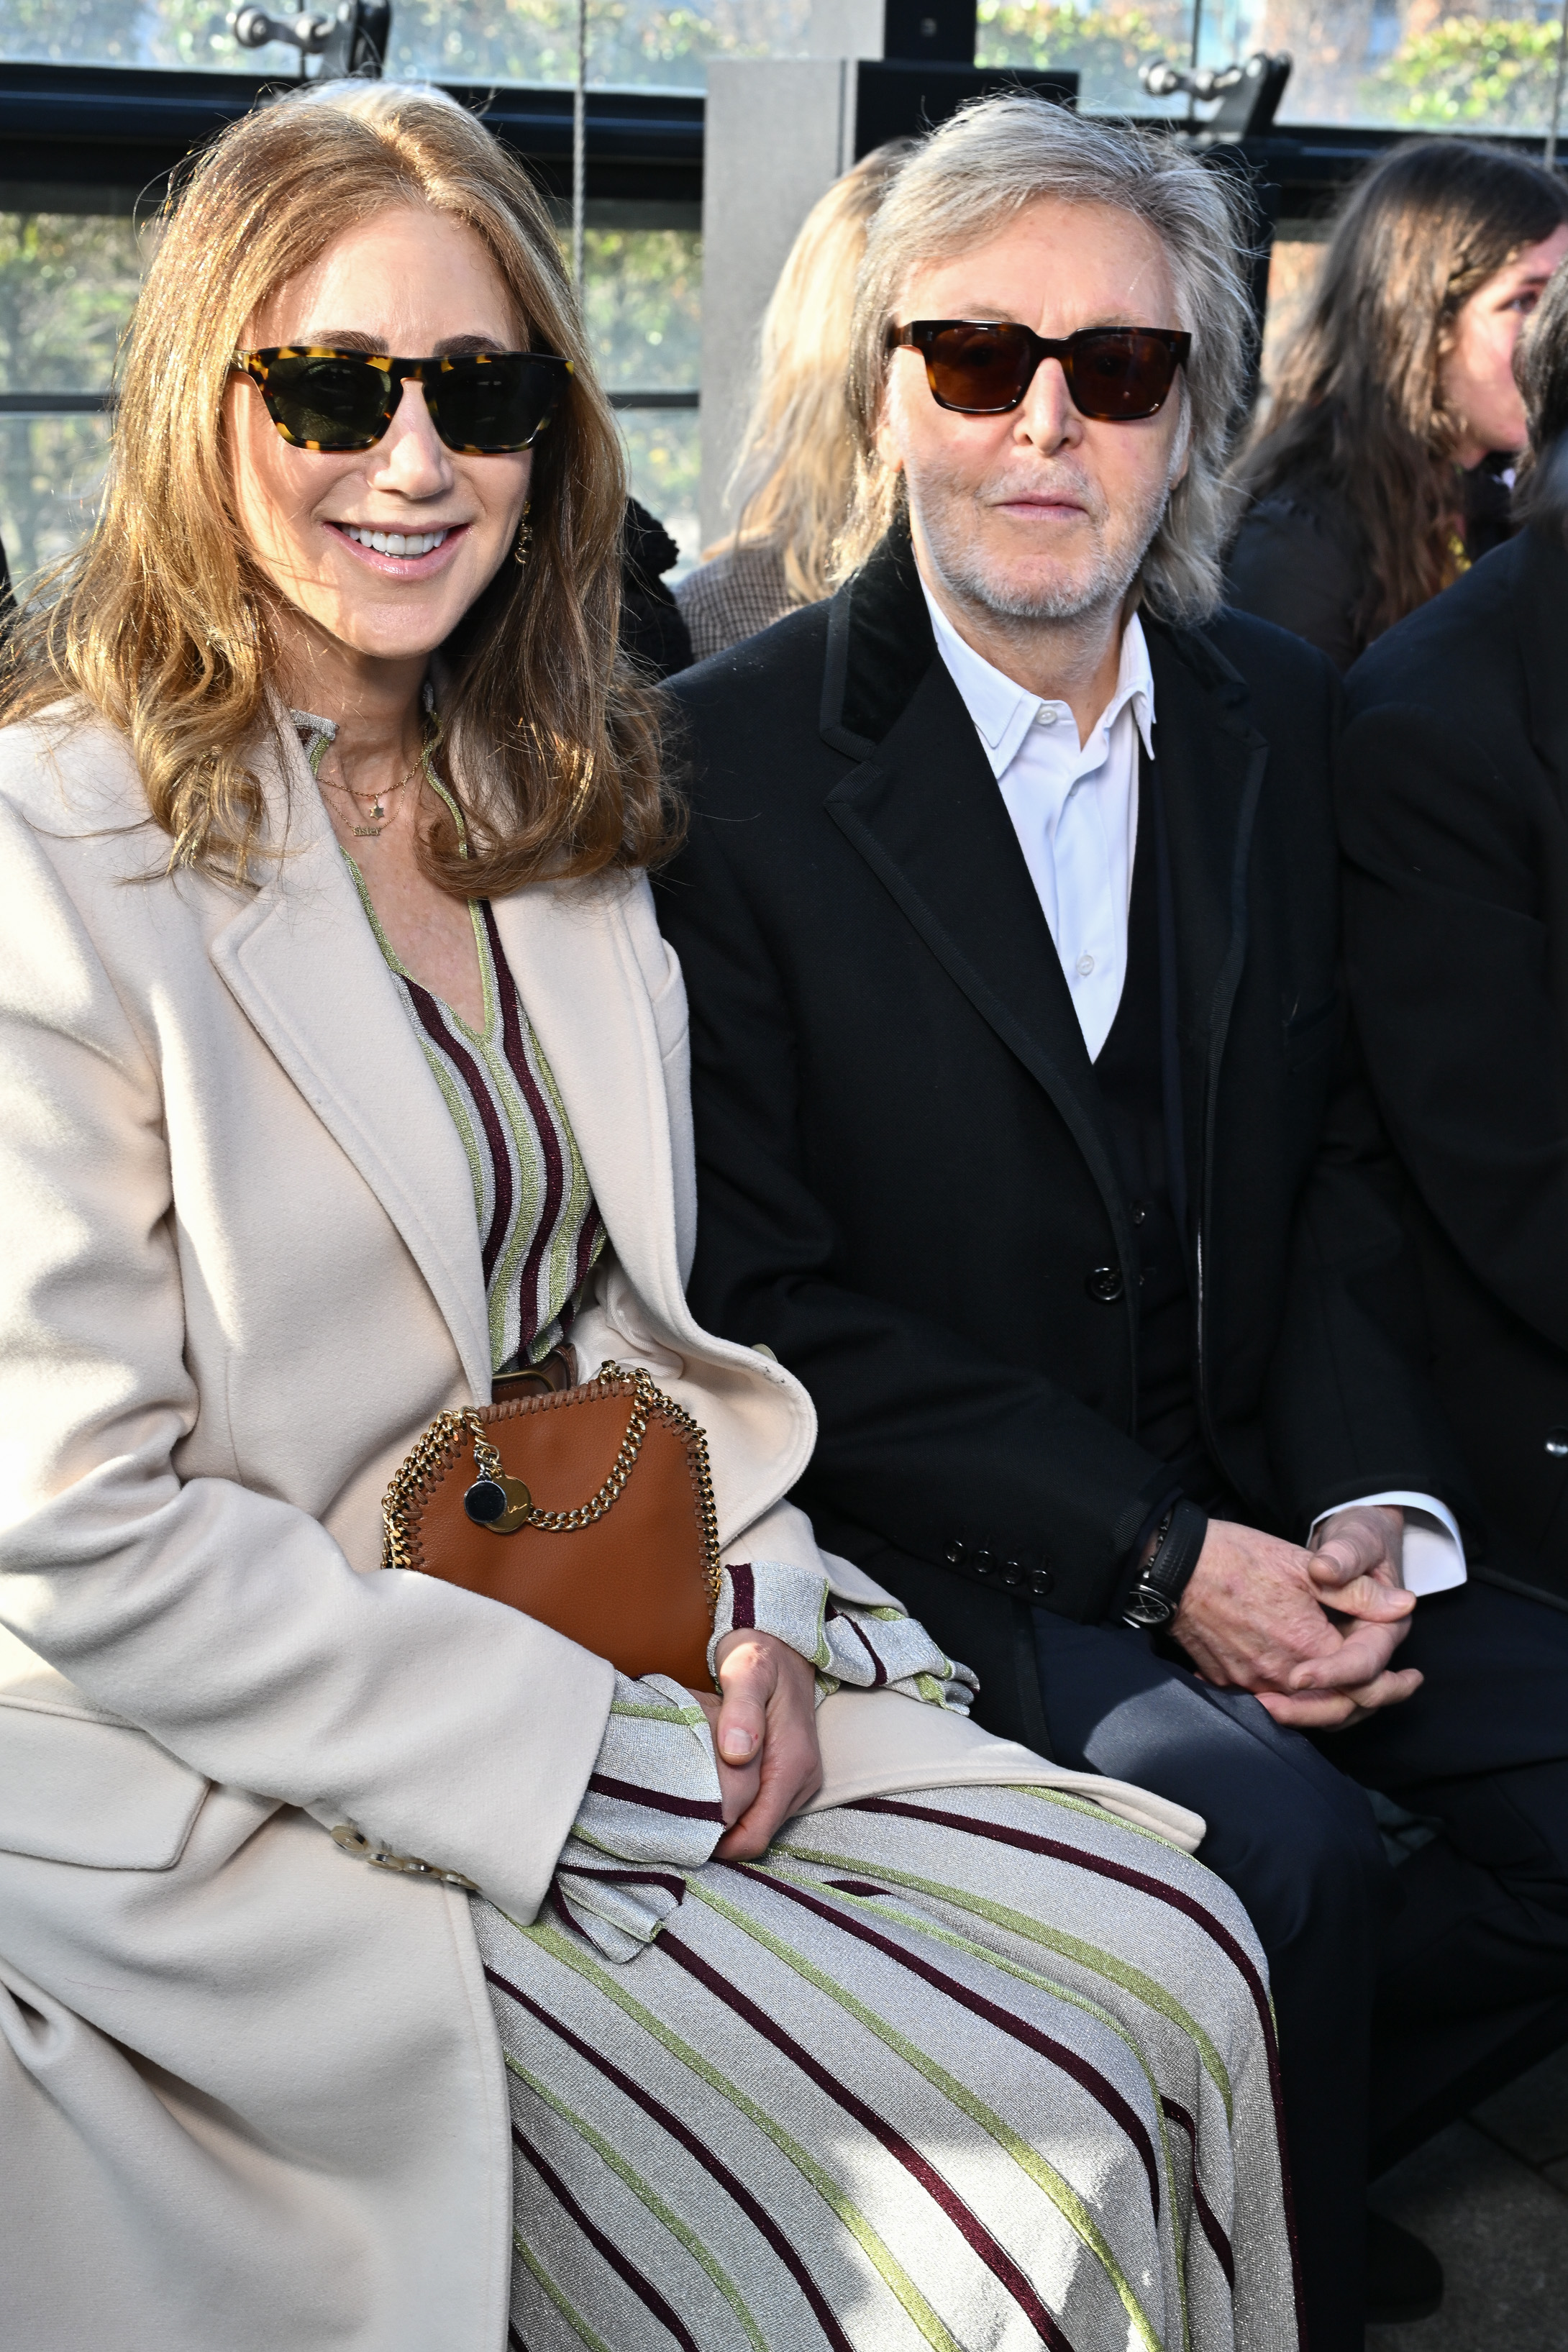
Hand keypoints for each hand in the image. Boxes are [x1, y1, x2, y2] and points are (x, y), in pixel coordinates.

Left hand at [690, 1630, 822, 1860]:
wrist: (784, 1643)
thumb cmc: (761, 1654)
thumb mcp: (748, 1670)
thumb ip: (741, 1709)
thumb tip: (737, 1754)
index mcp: (793, 1764)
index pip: (756, 1834)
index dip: (719, 1843)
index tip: (679, 1831)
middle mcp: (802, 1779)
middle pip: (755, 1835)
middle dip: (718, 1836)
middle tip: (673, 1820)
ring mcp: (797, 1779)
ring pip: (757, 1823)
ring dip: (725, 1821)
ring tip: (686, 1805)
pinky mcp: (788, 1774)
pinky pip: (759, 1806)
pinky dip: (734, 1805)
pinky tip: (707, 1788)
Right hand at [1171, 1517, 1421, 1730]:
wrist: (1175, 1566)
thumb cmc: (1237, 1558)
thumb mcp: (1304, 1566)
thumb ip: (1357, 1593)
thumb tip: (1404, 1608)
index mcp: (1305, 1647)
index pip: (1362, 1686)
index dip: (1394, 1687)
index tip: (1411, 1678)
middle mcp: (1279, 1676)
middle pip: (1336, 1711)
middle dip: (1369, 1704)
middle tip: (1393, 1689)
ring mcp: (1249, 1683)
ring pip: (1303, 1712)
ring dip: (1333, 1705)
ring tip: (1355, 1690)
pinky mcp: (1226, 1681)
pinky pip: (1269, 1702)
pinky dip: (1295, 1700)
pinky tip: (1305, 1684)